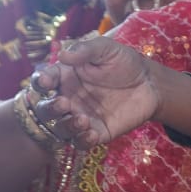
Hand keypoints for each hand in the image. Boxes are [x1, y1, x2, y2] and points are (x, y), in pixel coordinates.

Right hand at [33, 37, 162, 145]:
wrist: (150, 83)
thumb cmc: (124, 62)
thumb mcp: (106, 49)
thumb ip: (86, 49)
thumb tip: (63, 54)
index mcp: (64, 77)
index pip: (43, 80)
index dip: (40, 81)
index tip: (46, 80)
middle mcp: (68, 98)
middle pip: (46, 109)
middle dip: (49, 108)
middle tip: (63, 103)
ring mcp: (81, 117)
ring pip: (61, 128)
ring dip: (67, 126)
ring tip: (82, 119)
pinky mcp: (97, 132)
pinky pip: (82, 142)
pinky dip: (83, 140)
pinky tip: (91, 133)